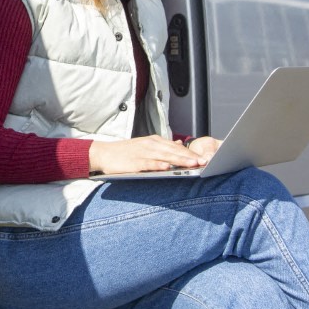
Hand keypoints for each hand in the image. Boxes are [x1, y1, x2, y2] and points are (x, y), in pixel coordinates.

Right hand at [88, 135, 221, 174]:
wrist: (104, 153)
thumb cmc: (126, 152)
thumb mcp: (146, 146)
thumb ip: (163, 147)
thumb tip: (180, 145)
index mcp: (155, 141)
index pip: (176, 147)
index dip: (191, 153)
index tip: (204, 158)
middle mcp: (151, 144)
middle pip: (174, 150)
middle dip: (190, 156)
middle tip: (204, 162)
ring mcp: (142, 152)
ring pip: (165, 156)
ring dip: (179, 160)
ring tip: (192, 164)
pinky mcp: (134, 162)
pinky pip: (149, 163)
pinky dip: (159, 165)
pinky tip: (167, 168)